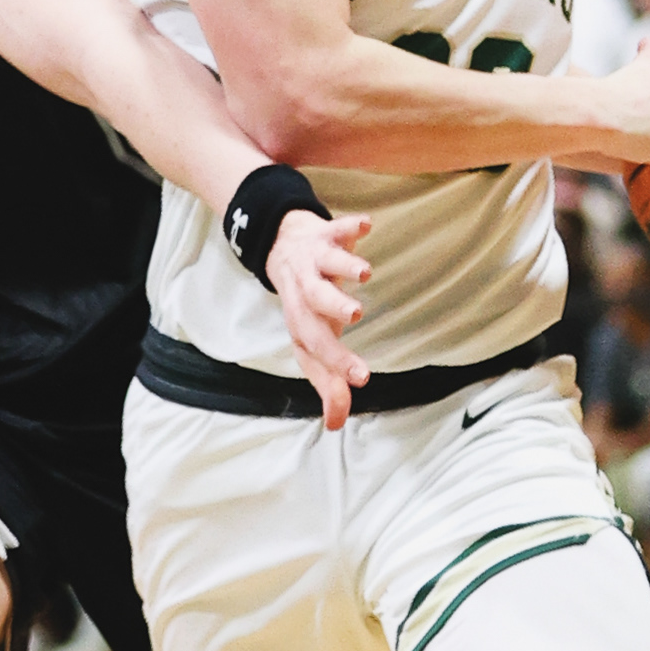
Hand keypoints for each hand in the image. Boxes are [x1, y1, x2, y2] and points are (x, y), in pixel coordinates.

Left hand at [269, 208, 372, 431]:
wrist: (283, 246)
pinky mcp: (327, 235)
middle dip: (333, 307)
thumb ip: (327, 381)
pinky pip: (338, 228)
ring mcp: (315, 262)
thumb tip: (335, 424)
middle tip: (355, 315)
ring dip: (345, 266)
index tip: (363, 378)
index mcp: (303, 321)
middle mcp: (305, 291)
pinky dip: (351, 226)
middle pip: (316, 301)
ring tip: (364, 271)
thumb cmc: (305, 304)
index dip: (337, 362)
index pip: (317, 345)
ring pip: (327, 264)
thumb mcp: (312, 342)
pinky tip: (366, 226)